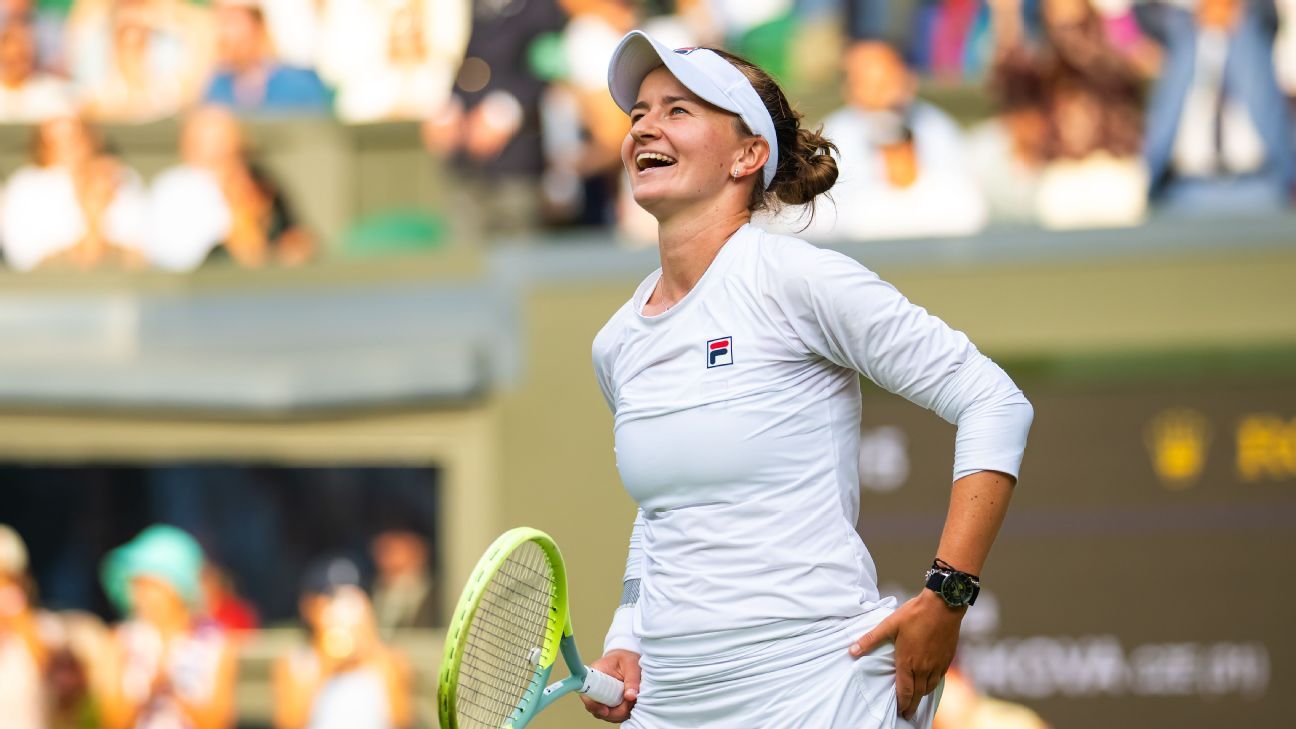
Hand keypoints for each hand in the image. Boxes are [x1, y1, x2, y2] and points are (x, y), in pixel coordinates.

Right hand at [580, 649, 639, 722]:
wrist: (628, 660)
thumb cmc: (626, 659)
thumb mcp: (631, 664)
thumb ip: (631, 680)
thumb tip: (630, 697)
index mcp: (594, 674)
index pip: (586, 693)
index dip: (594, 705)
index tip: (605, 710)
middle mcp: (593, 688)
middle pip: (596, 709)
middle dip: (614, 711)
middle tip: (628, 703)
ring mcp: (600, 698)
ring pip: (605, 715)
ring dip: (620, 713)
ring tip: (631, 700)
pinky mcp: (607, 704)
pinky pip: (612, 716)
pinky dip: (622, 714)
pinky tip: (630, 704)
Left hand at [849, 590, 963, 719]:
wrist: (943, 606)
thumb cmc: (915, 614)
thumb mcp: (889, 624)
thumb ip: (870, 639)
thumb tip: (851, 650)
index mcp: (908, 662)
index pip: (904, 691)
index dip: (902, 703)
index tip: (900, 711)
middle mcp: (924, 668)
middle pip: (918, 694)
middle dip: (912, 705)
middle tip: (908, 713)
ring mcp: (937, 665)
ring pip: (930, 688)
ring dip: (922, 695)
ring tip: (916, 698)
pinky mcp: (947, 659)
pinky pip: (939, 679)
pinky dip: (933, 684)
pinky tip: (929, 682)